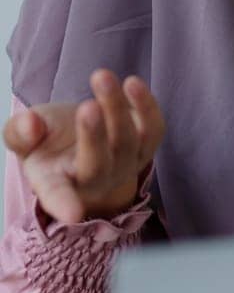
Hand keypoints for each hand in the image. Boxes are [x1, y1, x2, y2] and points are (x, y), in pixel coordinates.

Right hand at [2, 70, 165, 224]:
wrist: (77, 135)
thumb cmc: (47, 139)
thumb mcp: (23, 135)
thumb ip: (20, 132)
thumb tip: (30, 124)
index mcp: (56, 183)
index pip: (59, 197)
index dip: (64, 205)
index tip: (72, 214)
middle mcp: (94, 181)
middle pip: (98, 166)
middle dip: (93, 136)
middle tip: (86, 106)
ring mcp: (124, 166)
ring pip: (127, 143)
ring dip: (117, 109)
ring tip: (101, 78)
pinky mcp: (146, 145)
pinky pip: (153, 130)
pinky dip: (146, 106)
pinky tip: (132, 83)